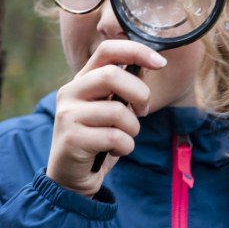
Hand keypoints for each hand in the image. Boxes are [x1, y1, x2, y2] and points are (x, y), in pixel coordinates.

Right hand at [46, 40, 166, 197]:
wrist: (71, 177)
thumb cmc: (98, 139)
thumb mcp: (111, 109)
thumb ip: (124, 87)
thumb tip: (149, 64)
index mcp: (82, 80)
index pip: (107, 50)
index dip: (135, 50)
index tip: (160, 62)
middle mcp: (70, 92)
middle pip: (112, 75)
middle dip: (140, 95)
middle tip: (142, 112)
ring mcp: (68, 115)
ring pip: (118, 111)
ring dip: (132, 129)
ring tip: (124, 138)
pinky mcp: (72, 139)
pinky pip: (115, 137)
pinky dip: (125, 147)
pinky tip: (115, 151)